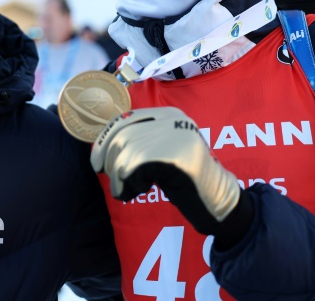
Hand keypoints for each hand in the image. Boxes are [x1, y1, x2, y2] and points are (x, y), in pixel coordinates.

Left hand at [91, 107, 240, 233]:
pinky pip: (134, 167)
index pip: (125, 119)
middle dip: (109, 162)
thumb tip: (99, 146)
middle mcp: (173, 119)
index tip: (96, 163)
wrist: (217, 200)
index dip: (104, 140)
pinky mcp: (177, 156)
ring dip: (119, 179)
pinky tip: (139, 191)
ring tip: (130, 190)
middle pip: (122, 136)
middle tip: (117, 182)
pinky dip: (127, 184)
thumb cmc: (183, 180)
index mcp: (169, 114)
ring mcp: (177, 135)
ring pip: (125, 153)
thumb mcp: (160, 151)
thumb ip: (138, 141)